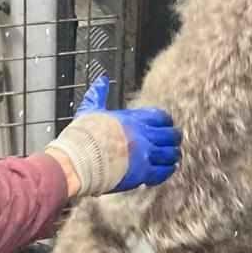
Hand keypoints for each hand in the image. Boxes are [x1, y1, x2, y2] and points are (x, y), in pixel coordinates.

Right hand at [45, 74, 180, 195]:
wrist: (77, 160)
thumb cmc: (82, 137)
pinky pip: (163, 171)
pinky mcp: (142, 173)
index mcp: (132, 119)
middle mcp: (142, 135)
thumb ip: (99, 94)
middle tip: (174, 142)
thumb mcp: (90, 110)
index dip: (165, 122)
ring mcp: (144, 154)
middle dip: (173, 138)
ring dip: (172, 155)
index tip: (165, 126)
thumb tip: (101, 79)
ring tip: (172, 157)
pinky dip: (168, 170)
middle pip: (170, 135)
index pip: (160, 117)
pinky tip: (167, 169)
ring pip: (170, 153)